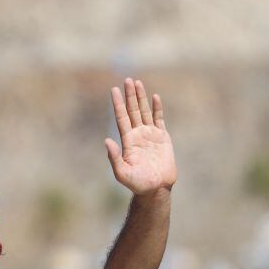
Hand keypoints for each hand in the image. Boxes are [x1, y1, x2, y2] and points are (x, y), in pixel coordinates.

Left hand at [107, 78, 175, 195]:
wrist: (156, 189)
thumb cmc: (138, 184)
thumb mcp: (122, 173)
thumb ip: (114, 158)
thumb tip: (106, 141)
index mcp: (128, 141)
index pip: (122, 117)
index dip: (118, 104)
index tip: (114, 90)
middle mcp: (138, 135)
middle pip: (133, 110)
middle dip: (129, 95)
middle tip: (127, 80)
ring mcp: (150, 135)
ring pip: (145, 111)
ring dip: (141, 97)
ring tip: (137, 82)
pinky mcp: (162, 138)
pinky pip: (159, 119)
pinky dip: (157, 108)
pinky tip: (155, 96)